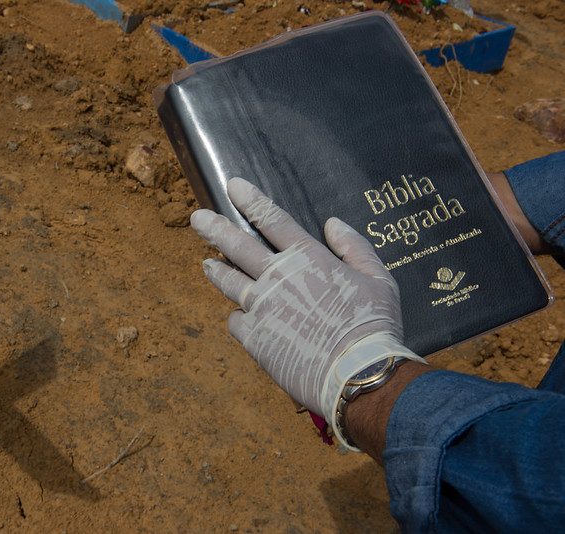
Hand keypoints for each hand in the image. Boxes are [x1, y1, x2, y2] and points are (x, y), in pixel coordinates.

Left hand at [191, 178, 425, 447]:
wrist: (358, 376)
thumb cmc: (375, 327)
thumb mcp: (379, 279)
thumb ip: (355, 247)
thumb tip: (333, 223)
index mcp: (308, 258)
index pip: (272, 219)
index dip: (251, 199)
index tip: (233, 185)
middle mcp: (278, 277)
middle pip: (237, 245)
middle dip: (214, 227)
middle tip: (197, 218)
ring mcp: (262, 307)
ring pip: (228, 281)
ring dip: (216, 269)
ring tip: (207, 264)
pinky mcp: (254, 337)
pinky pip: (236, 320)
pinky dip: (240, 317)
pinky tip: (244, 317)